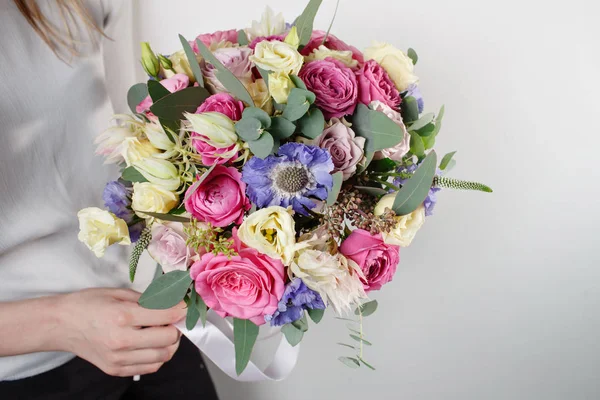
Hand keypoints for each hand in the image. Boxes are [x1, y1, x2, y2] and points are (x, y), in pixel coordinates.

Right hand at [56, 288, 185, 376]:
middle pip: (169, 339)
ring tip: (163, 330)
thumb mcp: (119, 293)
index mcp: (122, 317)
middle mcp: (121, 341)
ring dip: (170, 343)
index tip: (185, 305)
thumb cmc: (88, 304)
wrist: (60, 325)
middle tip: (174, 318)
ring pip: (163, 357)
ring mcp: (118, 359)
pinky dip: (158, 356)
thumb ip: (149, 300)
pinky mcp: (116, 370)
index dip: (181, 309)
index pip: (166, 316)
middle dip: (177, 327)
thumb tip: (175, 302)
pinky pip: (150, 367)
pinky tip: (152, 343)